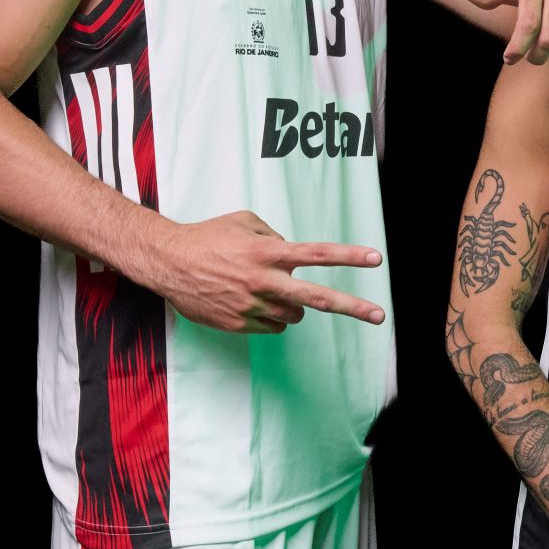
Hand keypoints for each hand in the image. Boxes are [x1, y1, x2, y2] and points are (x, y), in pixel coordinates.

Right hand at [161, 211, 384, 334]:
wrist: (169, 263)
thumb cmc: (208, 237)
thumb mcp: (244, 222)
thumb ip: (275, 235)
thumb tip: (293, 251)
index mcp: (268, 251)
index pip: (318, 254)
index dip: (349, 256)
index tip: (376, 259)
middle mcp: (265, 280)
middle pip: (318, 298)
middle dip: (353, 307)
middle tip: (379, 315)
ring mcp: (253, 305)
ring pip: (295, 314)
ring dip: (293, 305)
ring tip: (268, 290)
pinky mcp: (240, 324)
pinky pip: (272, 326)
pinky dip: (270, 316)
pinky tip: (249, 301)